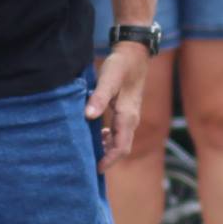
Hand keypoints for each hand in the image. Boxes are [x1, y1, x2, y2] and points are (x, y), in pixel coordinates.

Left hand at [85, 44, 148, 169]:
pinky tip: (98, 134)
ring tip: (90, 149)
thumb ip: (99, 98)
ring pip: (121, 141)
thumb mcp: (108, 79)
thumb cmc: (120, 66)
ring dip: (107, 148)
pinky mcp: (126, 112)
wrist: (133, 54)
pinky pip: (119, 133)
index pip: (121, 148)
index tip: (95, 168)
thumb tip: (89, 115)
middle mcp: (131, 120)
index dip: (109, 160)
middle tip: (88, 163)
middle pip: (122, 148)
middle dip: (108, 158)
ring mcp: (130, 117)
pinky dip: (109, 138)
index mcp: (128, 117)